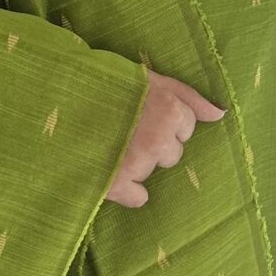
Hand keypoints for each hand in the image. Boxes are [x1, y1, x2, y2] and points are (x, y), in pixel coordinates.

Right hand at [105, 70, 227, 209]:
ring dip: (136, 161)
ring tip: (110, 142)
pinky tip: (109, 167)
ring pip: (153, 172)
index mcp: (168, 108)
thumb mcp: (148, 77)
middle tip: (125, 127)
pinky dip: (126, 188)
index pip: (187, 127)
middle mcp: (157, 137)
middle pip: (173, 153)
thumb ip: (188, 96)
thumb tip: (220, 115)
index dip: (166, 119)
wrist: (55, 97)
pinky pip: (138, 197)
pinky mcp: (114, 184)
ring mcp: (136, 162)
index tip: (142, 112)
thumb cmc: (104, 83)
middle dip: (154, 142)